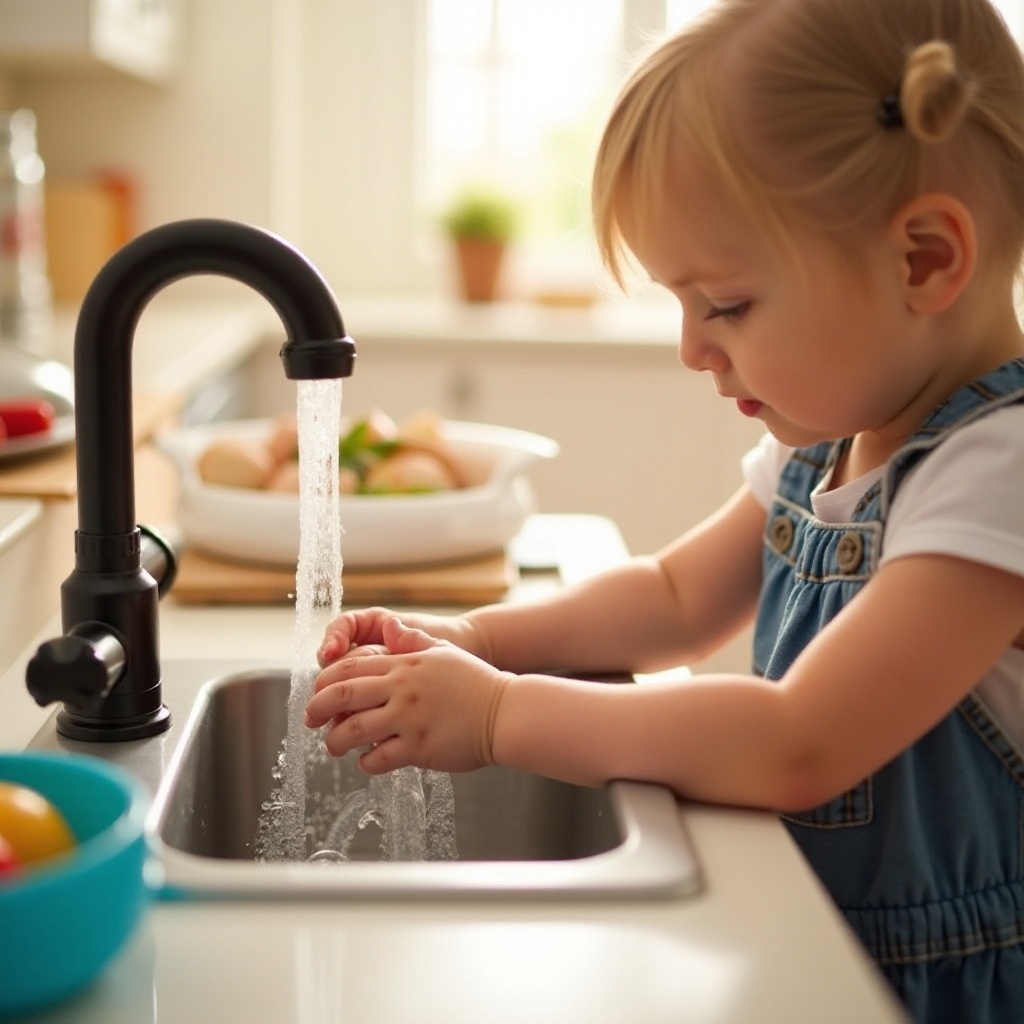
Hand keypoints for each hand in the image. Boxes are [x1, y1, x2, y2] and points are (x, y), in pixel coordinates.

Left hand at [306, 616, 510, 773]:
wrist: (505, 711)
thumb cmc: (476, 683)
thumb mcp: (444, 652)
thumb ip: (413, 641)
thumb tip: (389, 628)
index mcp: (405, 664)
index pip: (351, 666)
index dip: (326, 680)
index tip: (316, 693)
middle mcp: (402, 688)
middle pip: (343, 694)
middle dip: (318, 708)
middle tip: (310, 719)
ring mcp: (409, 718)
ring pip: (353, 729)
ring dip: (335, 741)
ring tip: (333, 747)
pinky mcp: (419, 747)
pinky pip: (379, 757)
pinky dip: (366, 762)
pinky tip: (368, 761)